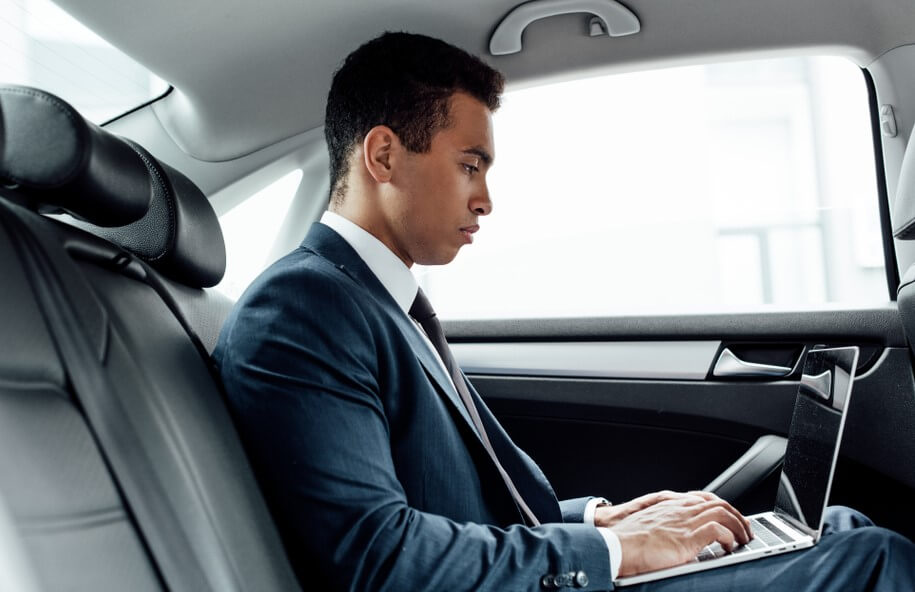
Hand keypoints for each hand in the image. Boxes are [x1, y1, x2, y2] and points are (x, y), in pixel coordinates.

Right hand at [602, 490, 751, 576]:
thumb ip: (666, 524)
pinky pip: (718, 531)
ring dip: (738, 527)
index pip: (705, 499)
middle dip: (737, 516)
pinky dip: (728, 538)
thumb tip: (675, 536)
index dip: (723, 508)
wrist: (618, 544)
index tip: (731, 517)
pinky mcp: (688, 536)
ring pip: (723, 514)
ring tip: (743, 539)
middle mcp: (681, 509)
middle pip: (719, 504)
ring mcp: (685, 521)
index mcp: (672, 505)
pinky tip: (729, 547)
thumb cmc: (627, 539)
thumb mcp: (649, 525)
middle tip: (745, 530)